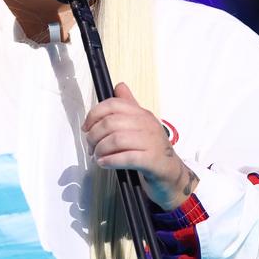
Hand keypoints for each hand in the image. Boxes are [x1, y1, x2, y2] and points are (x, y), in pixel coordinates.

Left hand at [82, 82, 198, 209]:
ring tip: (97, 156)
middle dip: (94, 136)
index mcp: (142, 114)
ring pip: (116, 139)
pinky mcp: (152, 160)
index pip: (113, 105)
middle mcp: (147, 125)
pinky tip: (104, 163)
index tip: (86, 127)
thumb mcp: (140, 124)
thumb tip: (119, 86)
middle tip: (90, 146)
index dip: (94, 115)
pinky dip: (110, 160)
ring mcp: (151, 142)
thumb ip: (128, 105)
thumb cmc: (151, 149)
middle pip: (110, 123)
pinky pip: (126, 157)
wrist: (171, 173)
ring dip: (100, 149)